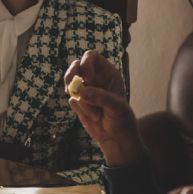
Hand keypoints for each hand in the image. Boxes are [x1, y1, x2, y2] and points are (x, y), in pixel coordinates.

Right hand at [64, 51, 142, 165]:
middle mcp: (94, 78)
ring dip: (80, 99)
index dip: (87, 64)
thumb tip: (81, 92)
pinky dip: (80, 109)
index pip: (91, 57)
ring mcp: (84, 89)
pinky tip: (93, 116)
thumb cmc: (122, 118)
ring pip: (70, 84)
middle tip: (71, 88)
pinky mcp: (77, 100)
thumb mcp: (117, 107)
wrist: (115, 136)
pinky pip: (71, 99)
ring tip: (93, 112)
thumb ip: (101, 97)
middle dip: (71, 76)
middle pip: (75, 66)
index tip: (89, 79)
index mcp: (107, 73)